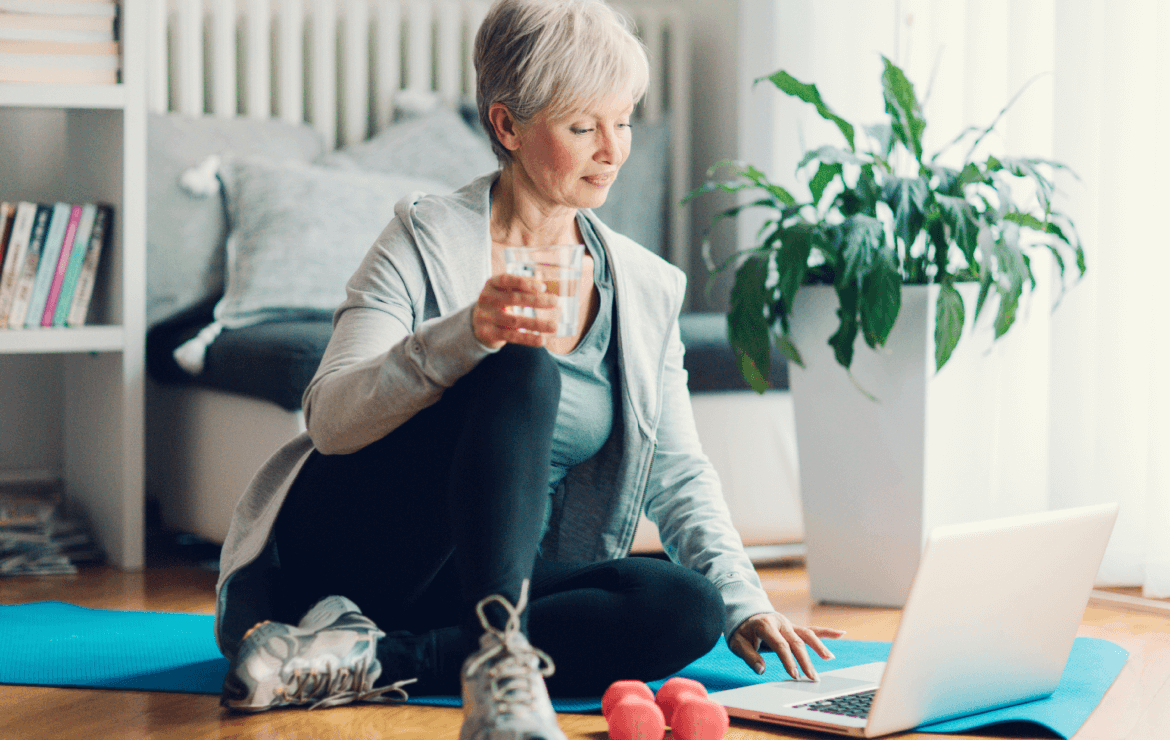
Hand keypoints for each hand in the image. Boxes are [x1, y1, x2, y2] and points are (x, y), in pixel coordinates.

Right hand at [472, 273, 559, 348]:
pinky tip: (542, 340)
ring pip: (515, 320)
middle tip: (555, 302)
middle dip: (537, 301)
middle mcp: (487, 299)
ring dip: (537, 324)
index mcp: (492, 284)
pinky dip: (529, 338)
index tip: (543, 287)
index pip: (507, 280)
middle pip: (513, 299)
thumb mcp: (504, 291)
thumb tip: (546, 287)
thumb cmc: (498, 303)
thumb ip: (521, 287)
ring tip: (554, 326)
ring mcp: (486, 317)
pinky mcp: (488, 333)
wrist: (477, 323)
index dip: (525, 282)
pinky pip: (512, 336)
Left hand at [728, 612, 846, 680]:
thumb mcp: (736, 642)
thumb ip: (748, 655)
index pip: (780, 644)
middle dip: (805, 660)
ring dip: (818, 646)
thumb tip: (761, 669)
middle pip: (796, 642)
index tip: (794, 675)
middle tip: (812, 677)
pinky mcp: (793, 626)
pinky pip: (811, 629)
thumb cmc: (740, 630)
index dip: (788, 660)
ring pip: (806, 634)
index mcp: (765, 625)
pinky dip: (826, 631)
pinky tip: (840, 633)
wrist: (743, 613)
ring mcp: (788, 624)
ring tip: (829, 659)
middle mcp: (780, 622)